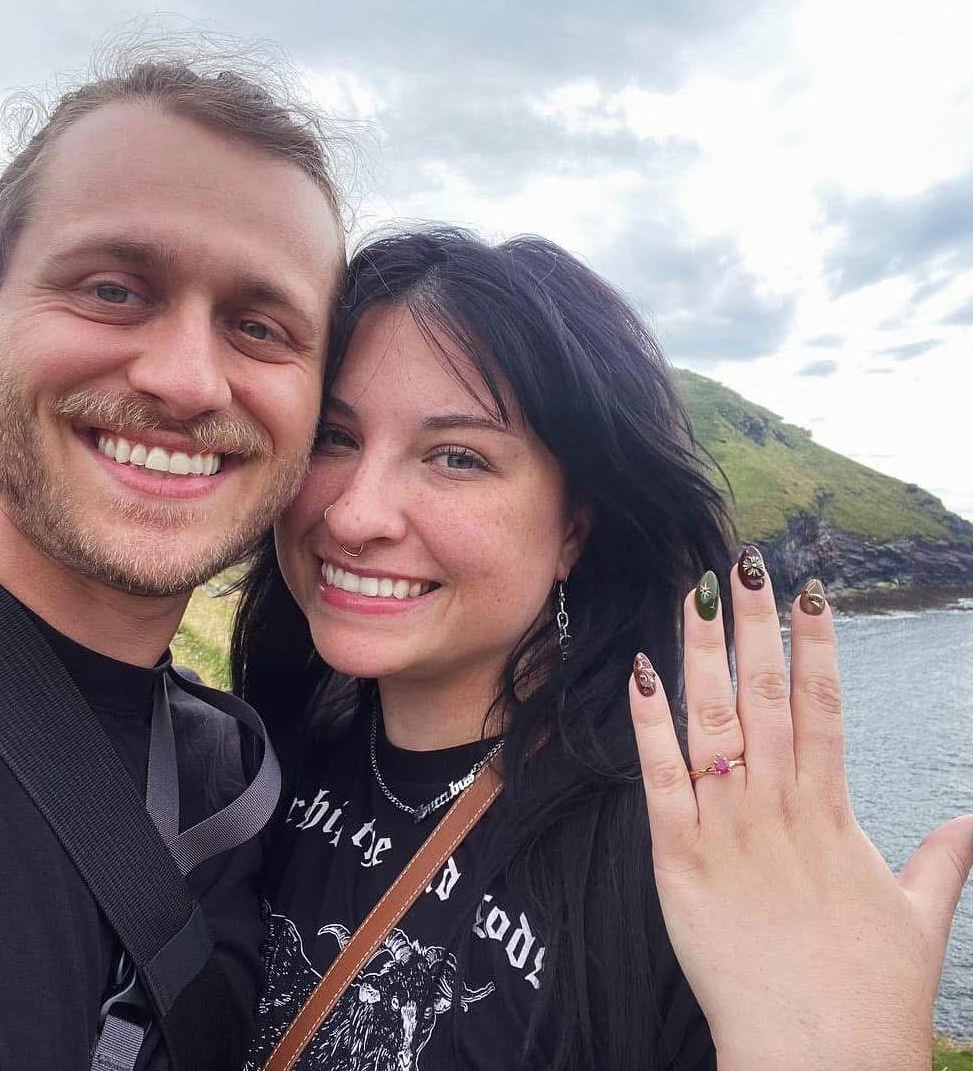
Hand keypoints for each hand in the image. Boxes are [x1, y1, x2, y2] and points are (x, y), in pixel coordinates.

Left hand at [628, 552, 972, 1070]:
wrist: (818, 1066)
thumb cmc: (868, 998)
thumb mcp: (918, 922)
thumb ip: (941, 863)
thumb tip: (969, 824)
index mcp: (833, 812)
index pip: (825, 706)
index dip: (816, 644)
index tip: (807, 591)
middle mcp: (780, 807)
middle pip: (768, 696)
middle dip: (754, 624)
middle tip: (743, 561)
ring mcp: (729, 829)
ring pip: (714, 722)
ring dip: (702, 654)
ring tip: (693, 594)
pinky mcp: (680, 860)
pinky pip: (662, 780)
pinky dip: (651, 726)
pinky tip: (641, 676)